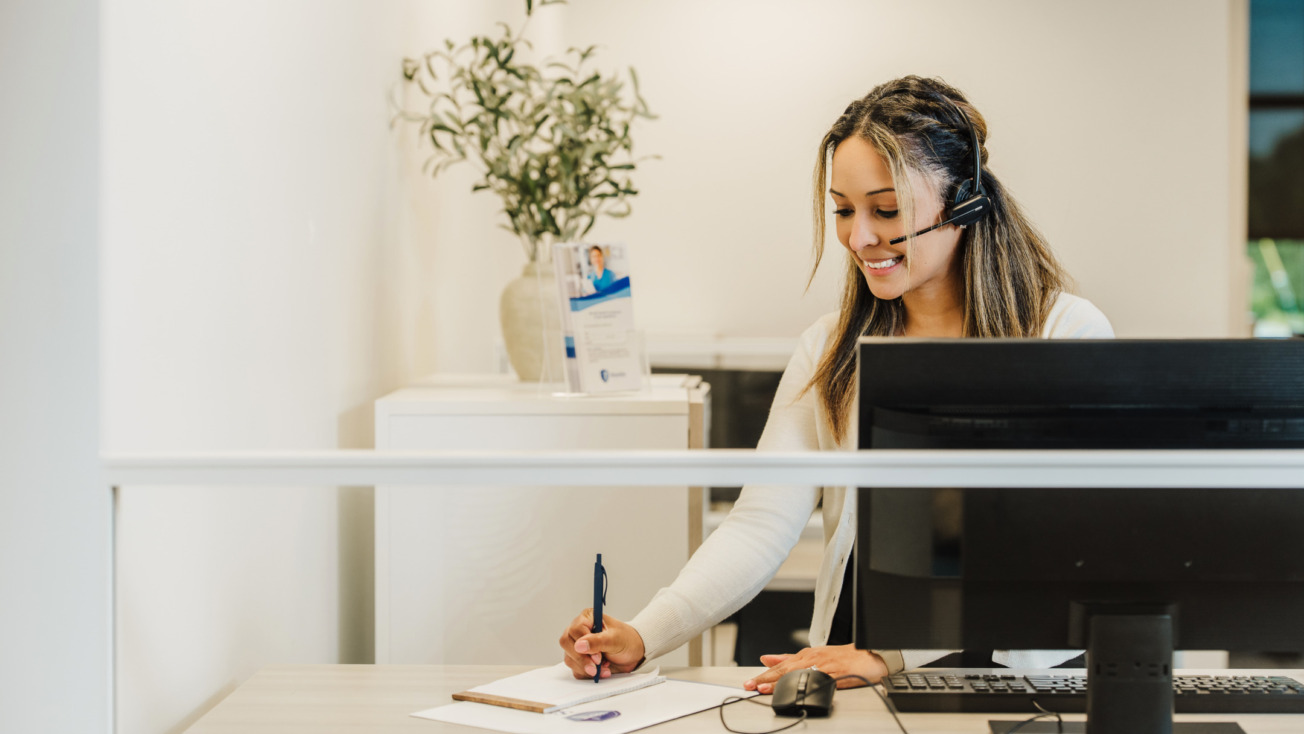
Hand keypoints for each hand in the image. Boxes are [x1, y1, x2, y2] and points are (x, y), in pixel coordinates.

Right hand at [558, 609, 646, 679]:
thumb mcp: (615, 639)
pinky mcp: (580, 660)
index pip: (574, 630)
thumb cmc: (626, 640)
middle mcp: (579, 631)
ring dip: (586, 668)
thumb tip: (579, 645)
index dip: (584, 644)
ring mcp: (578, 646)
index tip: (598, 656)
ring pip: (569, 658)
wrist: (634, 653)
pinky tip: (602, 671)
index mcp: (587, 618)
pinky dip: (587, 674)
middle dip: (581, 659)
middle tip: (595, 668)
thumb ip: (597, 641)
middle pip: (566, 644)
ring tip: (604, 668)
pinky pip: (575, 669)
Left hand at [743, 645, 888, 694]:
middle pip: (784, 669)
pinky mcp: (835, 674)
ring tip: (764, 689)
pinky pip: (817, 680)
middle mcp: (812, 658)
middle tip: (751, 686)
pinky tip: (795, 689)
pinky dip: (804, 684)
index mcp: (806, 655)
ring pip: (797, 674)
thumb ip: (790, 658)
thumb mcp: (814, 656)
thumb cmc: (844, 657)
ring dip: (780, 682)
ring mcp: (823, 666)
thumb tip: (768, 659)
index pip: (780, 665)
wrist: (869, 656)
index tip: (750, 682)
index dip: (764, 674)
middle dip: (766, 678)